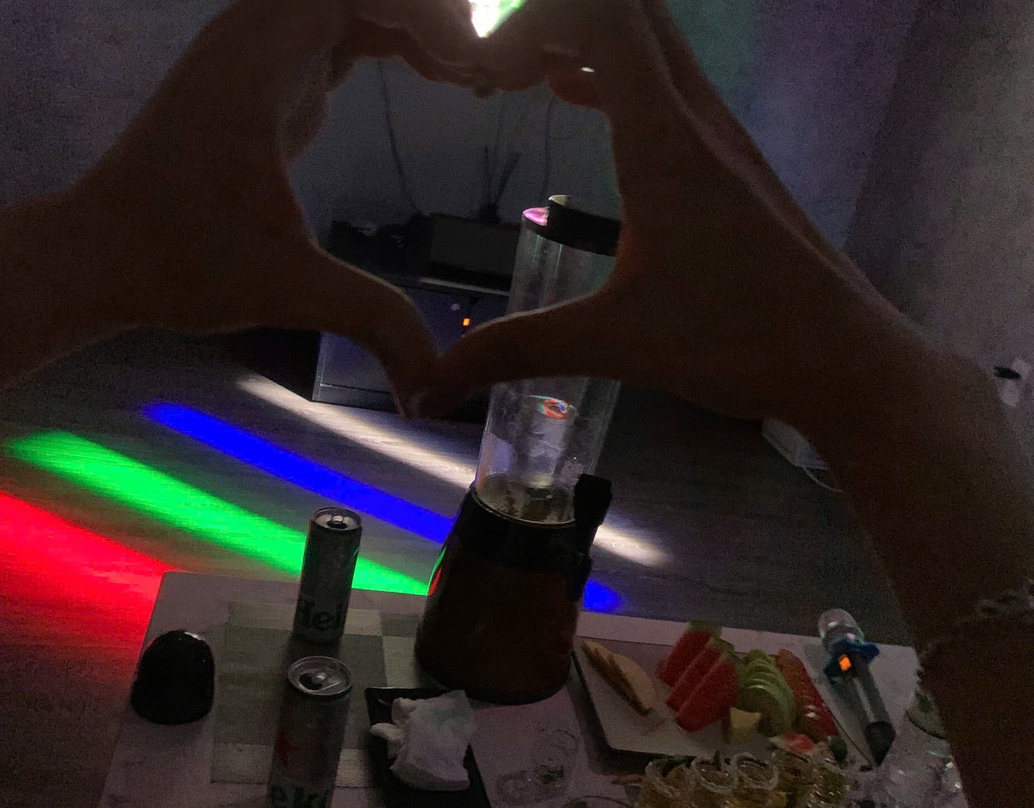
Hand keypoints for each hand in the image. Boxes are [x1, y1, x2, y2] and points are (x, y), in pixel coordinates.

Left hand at [67, 0, 478, 405]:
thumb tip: (434, 388)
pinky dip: (388, 40)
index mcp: (257, 62)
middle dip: (430, 17)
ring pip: (350, 1)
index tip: (474, 68)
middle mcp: (254, 36)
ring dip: (412, 24)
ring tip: (470, 75)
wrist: (99, 256)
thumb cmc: (181, 263)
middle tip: (486, 71)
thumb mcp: (290, 289)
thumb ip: (374, 321)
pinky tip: (431, 75)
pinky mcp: (262, 77)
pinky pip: (337, 28)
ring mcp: (257, 52)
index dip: (427, 14)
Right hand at [422, 0, 918, 426]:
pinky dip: (611, 74)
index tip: (486, 72)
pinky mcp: (733, 160)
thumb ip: (517, 350)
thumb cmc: (734, 341)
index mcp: (664, 139)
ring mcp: (722, 134)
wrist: (844, 358)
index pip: (600, 14)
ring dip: (583, 40)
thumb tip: (431, 387)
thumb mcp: (613, 343)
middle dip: (551, 20)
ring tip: (520, 75)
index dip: (531, 18)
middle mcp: (697, 116)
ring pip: (650, 43)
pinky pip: (664, 82)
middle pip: (627, 12)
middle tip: (493, 64)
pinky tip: (574, 100)